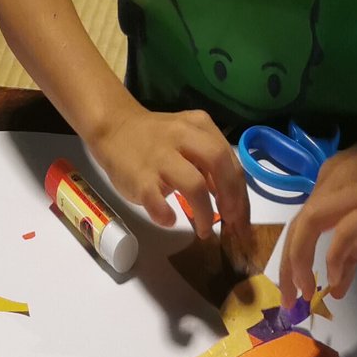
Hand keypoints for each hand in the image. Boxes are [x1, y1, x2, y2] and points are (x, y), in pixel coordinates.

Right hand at [87, 102, 249, 248]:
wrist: (114, 130)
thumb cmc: (157, 142)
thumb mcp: (188, 141)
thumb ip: (210, 163)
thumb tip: (230, 198)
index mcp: (200, 126)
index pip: (230, 160)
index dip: (241, 194)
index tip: (241, 219)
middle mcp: (182, 137)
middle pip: (218, 163)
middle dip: (231, 198)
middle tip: (230, 223)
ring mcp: (160, 157)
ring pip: (194, 185)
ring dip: (205, 213)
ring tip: (203, 230)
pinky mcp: (140, 178)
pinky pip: (157, 202)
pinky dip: (166, 215)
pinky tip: (170, 220)